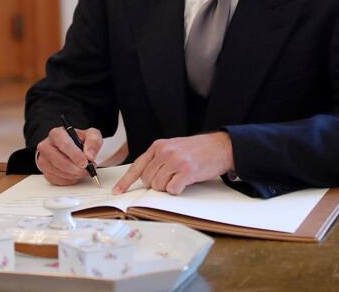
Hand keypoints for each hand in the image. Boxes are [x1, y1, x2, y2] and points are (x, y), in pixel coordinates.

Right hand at [36, 126, 102, 185]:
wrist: (74, 149)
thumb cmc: (80, 141)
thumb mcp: (91, 135)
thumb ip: (93, 141)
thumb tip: (90, 155)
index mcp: (56, 134)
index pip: (64, 144)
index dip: (75, 155)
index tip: (85, 162)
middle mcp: (46, 146)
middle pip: (60, 161)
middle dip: (77, 168)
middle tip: (87, 169)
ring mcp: (44, 160)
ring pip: (60, 172)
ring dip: (75, 174)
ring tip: (83, 170)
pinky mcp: (45, 172)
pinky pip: (58, 180)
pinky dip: (70, 180)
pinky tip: (75, 174)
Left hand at [112, 132, 233, 194]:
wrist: (221, 146)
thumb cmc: (198, 149)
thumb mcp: (174, 147)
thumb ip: (158, 159)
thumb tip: (146, 178)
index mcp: (158, 146)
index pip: (137, 166)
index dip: (126, 181)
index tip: (117, 192)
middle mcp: (164, 152)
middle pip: (147, 180)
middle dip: (157, 184)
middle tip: (171, 178)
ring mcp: (175, 161)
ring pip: (158, 186)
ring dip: (168, 187)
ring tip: (180, 177)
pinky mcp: (186, 171)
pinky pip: (172, 189)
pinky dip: (178, 190)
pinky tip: (186, 181)